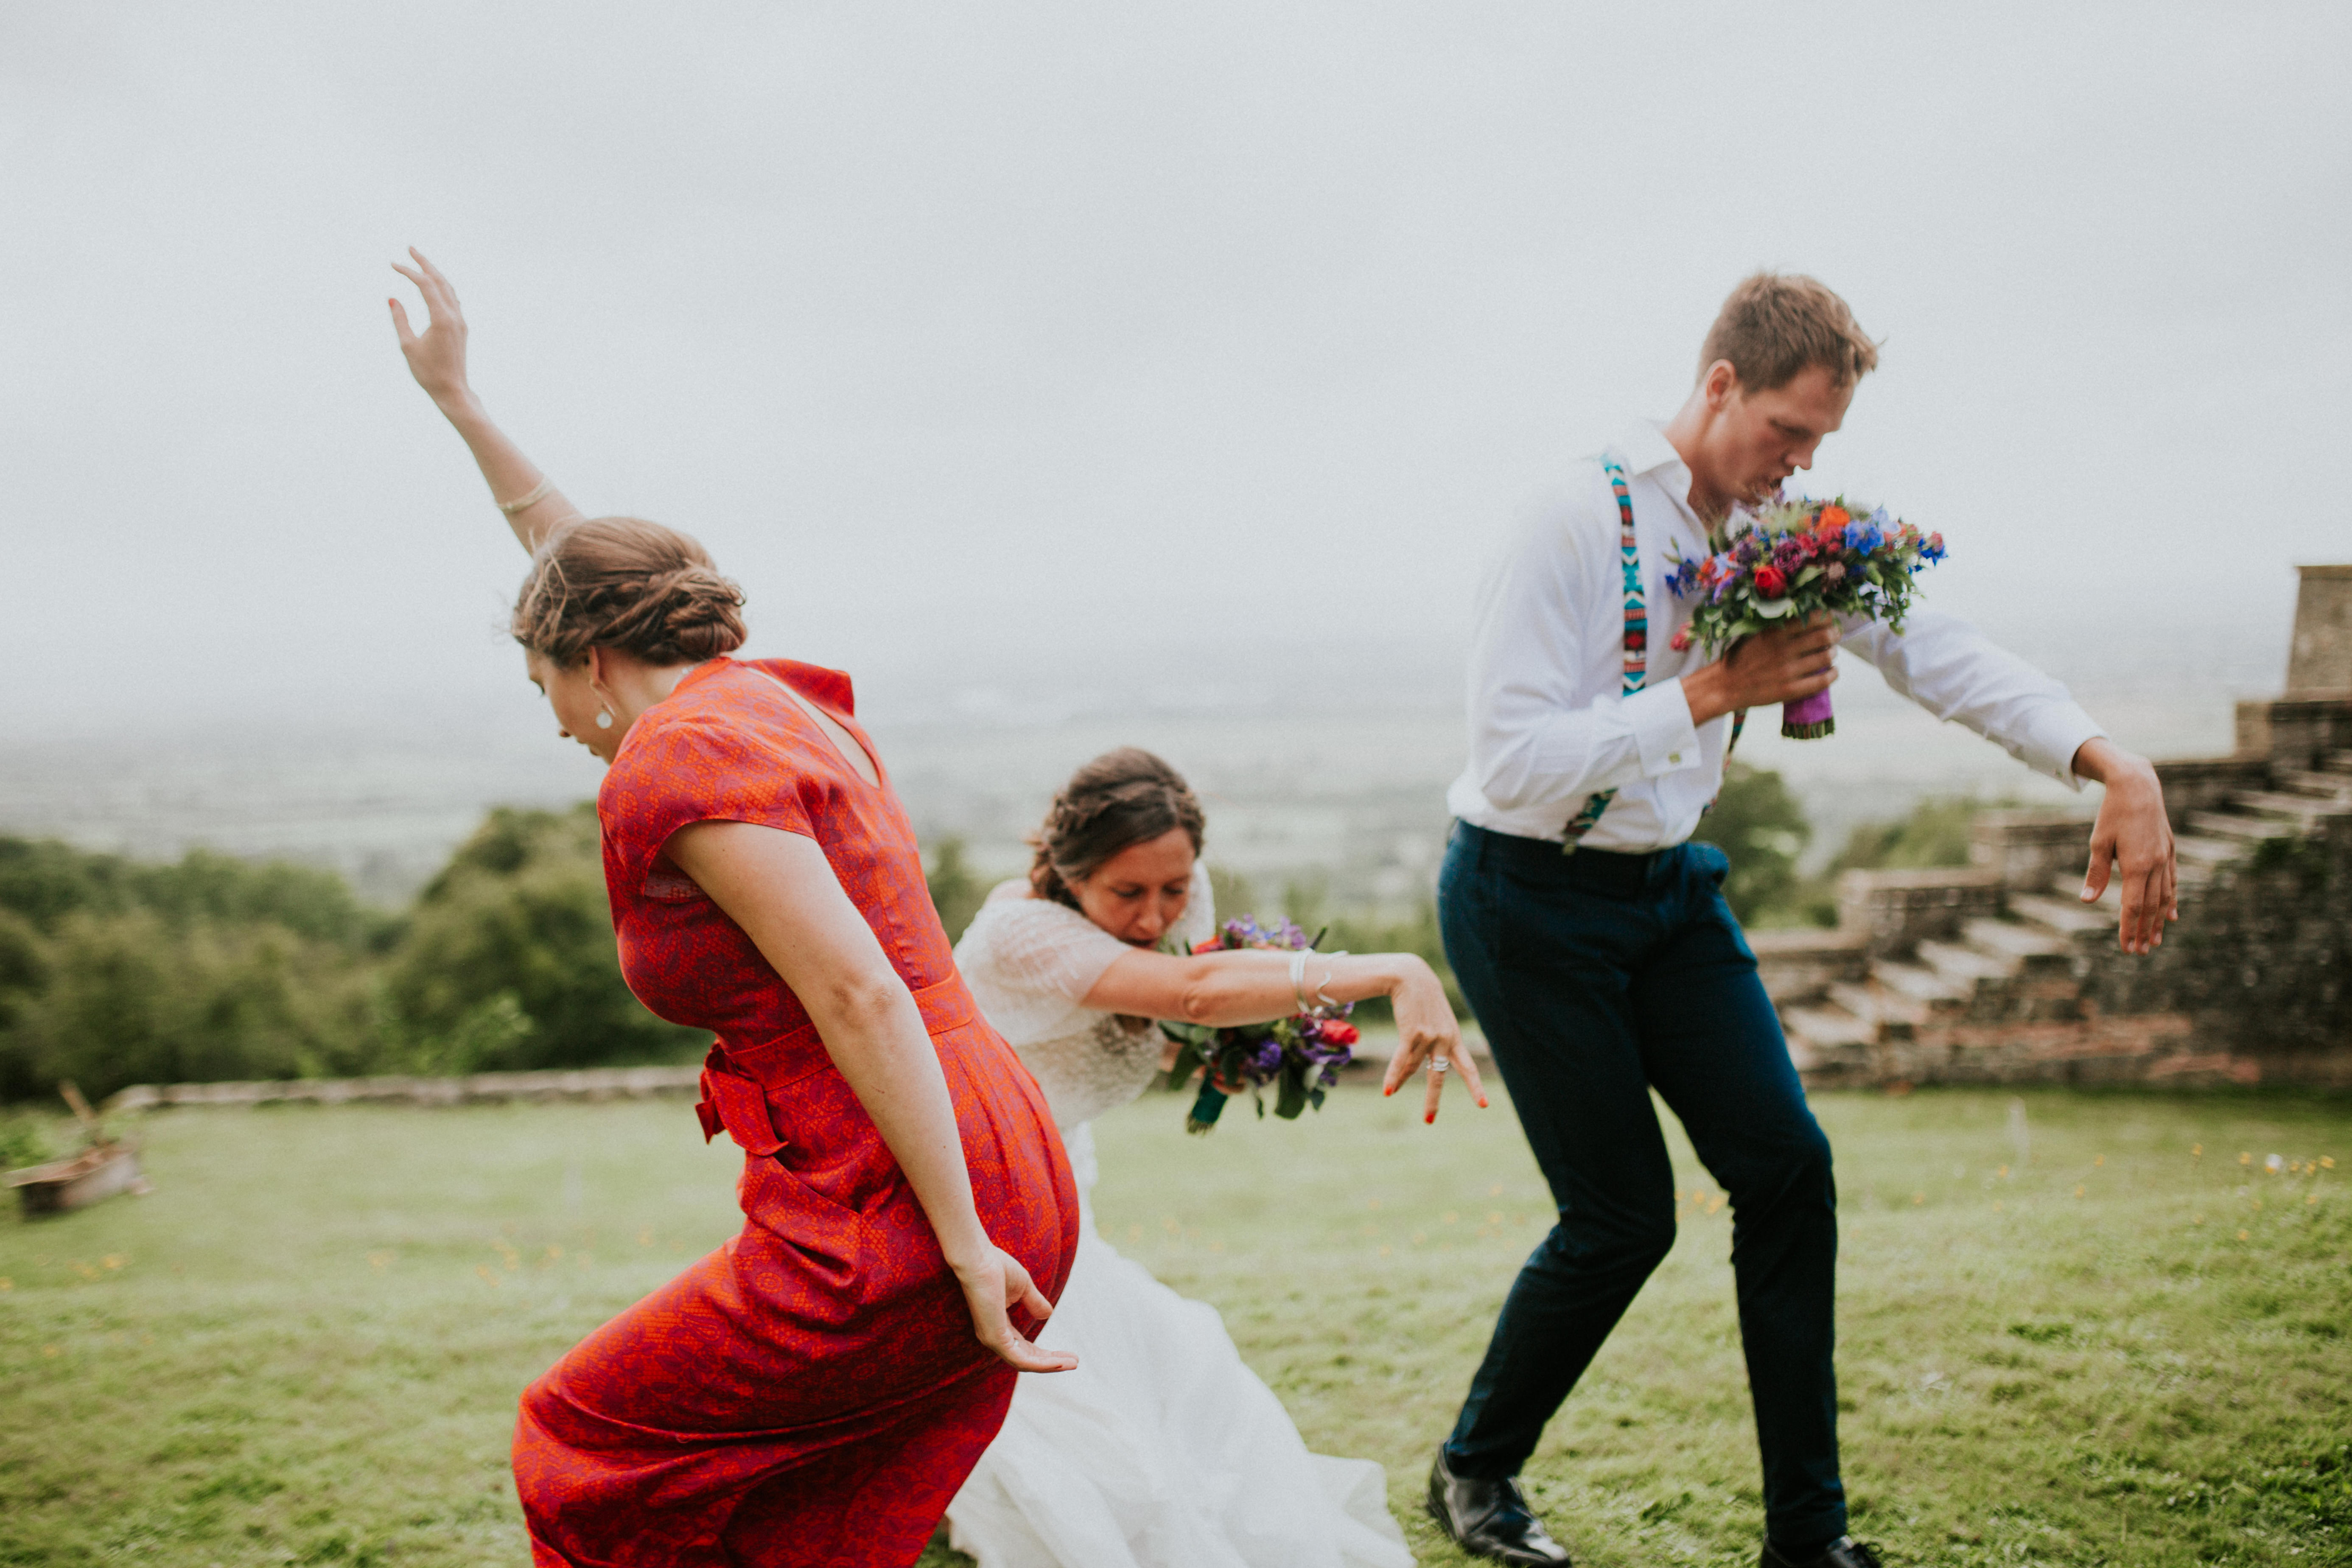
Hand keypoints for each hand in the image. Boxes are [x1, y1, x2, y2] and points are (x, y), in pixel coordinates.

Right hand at [389, 248, 474, 409]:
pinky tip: (434, 285)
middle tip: (410, 248)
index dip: (409, 271)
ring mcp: (460, 321)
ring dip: (435, 273)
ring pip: (449, 289)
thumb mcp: (407, 345)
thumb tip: (392, 298)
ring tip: (420, 262)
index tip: (392, 264)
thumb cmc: (428, 372)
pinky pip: (452, 300)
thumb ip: (400, 319)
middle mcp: (455, 316)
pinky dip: (441, 287)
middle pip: (441, 280)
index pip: (425, 284)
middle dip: (425, 263)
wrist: (453, 391)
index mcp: (442, 318)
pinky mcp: (461, 328)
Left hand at [951, 1245, 1076, 1373]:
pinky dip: (1042, 1364)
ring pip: (1026, 1363)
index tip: (1068, 1354)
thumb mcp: (1023, 1287)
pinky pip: (1021, 1360)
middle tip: (1075, 1363)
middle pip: (1027, 1359)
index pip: (1024, 1348)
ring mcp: (993, 1340)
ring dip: (1052, 1365)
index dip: (1046, 1353)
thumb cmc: (995, 1267)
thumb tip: (1048, 1314)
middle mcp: (994, 1337)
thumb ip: (1035, 1303)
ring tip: (1074, 1364)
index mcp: (999, 1327)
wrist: (979, 1258)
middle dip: (1052, 1362)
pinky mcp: (995, 1339)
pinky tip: (1060, 1363)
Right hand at [1379, 959, 1487, 1122]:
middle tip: (1428, 1120)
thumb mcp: (1433, 1023)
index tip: (1484, 1105)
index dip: (1475, 1087)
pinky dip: (1393, 1076)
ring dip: (1400, 1078)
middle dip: (1432, 1099)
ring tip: (1391, 1091)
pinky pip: (1401, 1060)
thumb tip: (1406, 1075)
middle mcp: (1444, 1040)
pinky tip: (1388, 1091)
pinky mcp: (1412, 1033)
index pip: (1468, 1067)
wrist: (1412, 977)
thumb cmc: (1423, 1001)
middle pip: (1438, 1076)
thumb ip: (1427, 1047)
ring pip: (1412, 1066)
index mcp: (1454, 1038)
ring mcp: (1429, 1036)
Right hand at [1682, 614, 1838, 725]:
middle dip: (1834, 634)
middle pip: (1824, 636)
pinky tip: (1833, 672)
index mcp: (1774, 632)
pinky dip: (1833, 675)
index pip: (1812, 618)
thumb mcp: (1754, 634)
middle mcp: (1783, 649)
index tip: (1828, 620)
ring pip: (1826, 657)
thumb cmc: (1739, 658)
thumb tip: (1804, 617)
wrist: (1723, 686)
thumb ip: (1777, 626)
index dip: (1826, 618)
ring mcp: (1787, 671)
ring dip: (1833, 653)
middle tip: (1834, 636)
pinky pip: (1822, 681)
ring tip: (1830, 653)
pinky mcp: (1790, 691)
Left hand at [2072, 738, 2177, 954]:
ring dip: (2159, 920)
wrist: (2138, 787)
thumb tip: (2087, 901)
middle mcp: (2155, 865)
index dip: (2129, 928)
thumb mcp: (2098, 843)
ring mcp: (2165, 858)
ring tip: (2155, 940)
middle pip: (2151, 906)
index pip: (2133, 906)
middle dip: (2144, 931)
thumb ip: (2096, 874)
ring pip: (2164, 897)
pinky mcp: (2169, 851)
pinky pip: (2172, 882)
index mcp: (2136, 865)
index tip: (2126, 947)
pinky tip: (2172, 915)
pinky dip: (2172, 900)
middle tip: (2139, 951)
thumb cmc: (2112, 815)